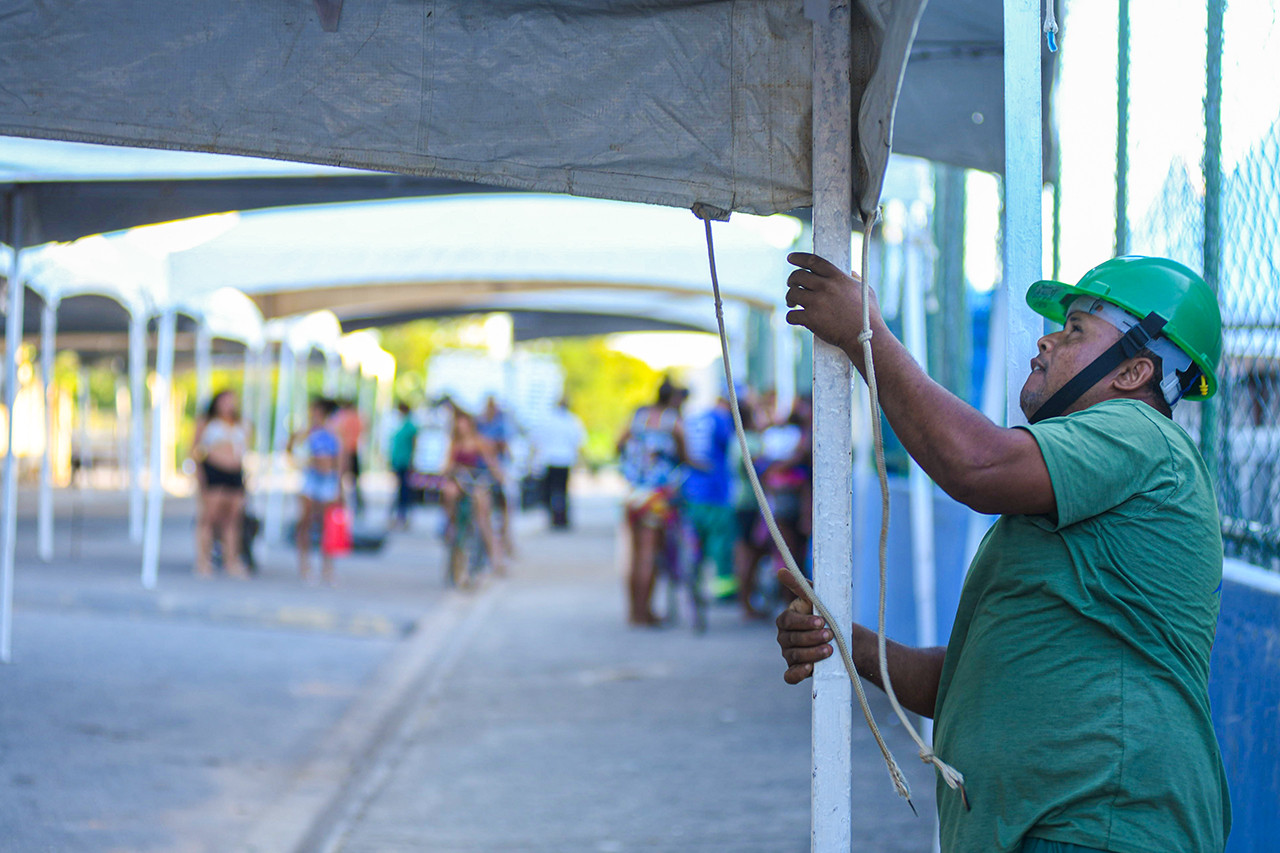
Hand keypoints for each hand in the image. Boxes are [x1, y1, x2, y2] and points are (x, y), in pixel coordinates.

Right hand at [775, 569, 833, 683]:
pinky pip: (790, 676)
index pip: (788, 621)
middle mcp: (784, 637)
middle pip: (792, 640)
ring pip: (794, 656)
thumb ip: (800, 586)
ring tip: (830, 650)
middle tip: (830, 635)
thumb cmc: (828, 615)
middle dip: (812, 638)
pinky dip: (798, 673)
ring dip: (812, 654)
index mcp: (786, 619)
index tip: (822, 621)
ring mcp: (788, 655)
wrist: (843, 640)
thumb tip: (781, 571)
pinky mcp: (795, 671)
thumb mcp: (818, 599)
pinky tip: (810, 669)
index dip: (804, 622)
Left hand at [784, 252, 879, 357]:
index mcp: (837, 278)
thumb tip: (851, 273)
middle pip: (798, 276)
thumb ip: (856, 280)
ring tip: (792, 303)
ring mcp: (817, 302)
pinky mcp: (811, 319)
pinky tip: (795, 319)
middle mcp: (825, 287)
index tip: (790, 258)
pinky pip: (791, 315)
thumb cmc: (868, 316)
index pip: (813, 261)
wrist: (865, 337)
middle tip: (792, 285)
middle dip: (791, 280)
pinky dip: (791, 317)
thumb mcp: (866, 291)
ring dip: (790, 298)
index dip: (799, 258)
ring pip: (792, 294)